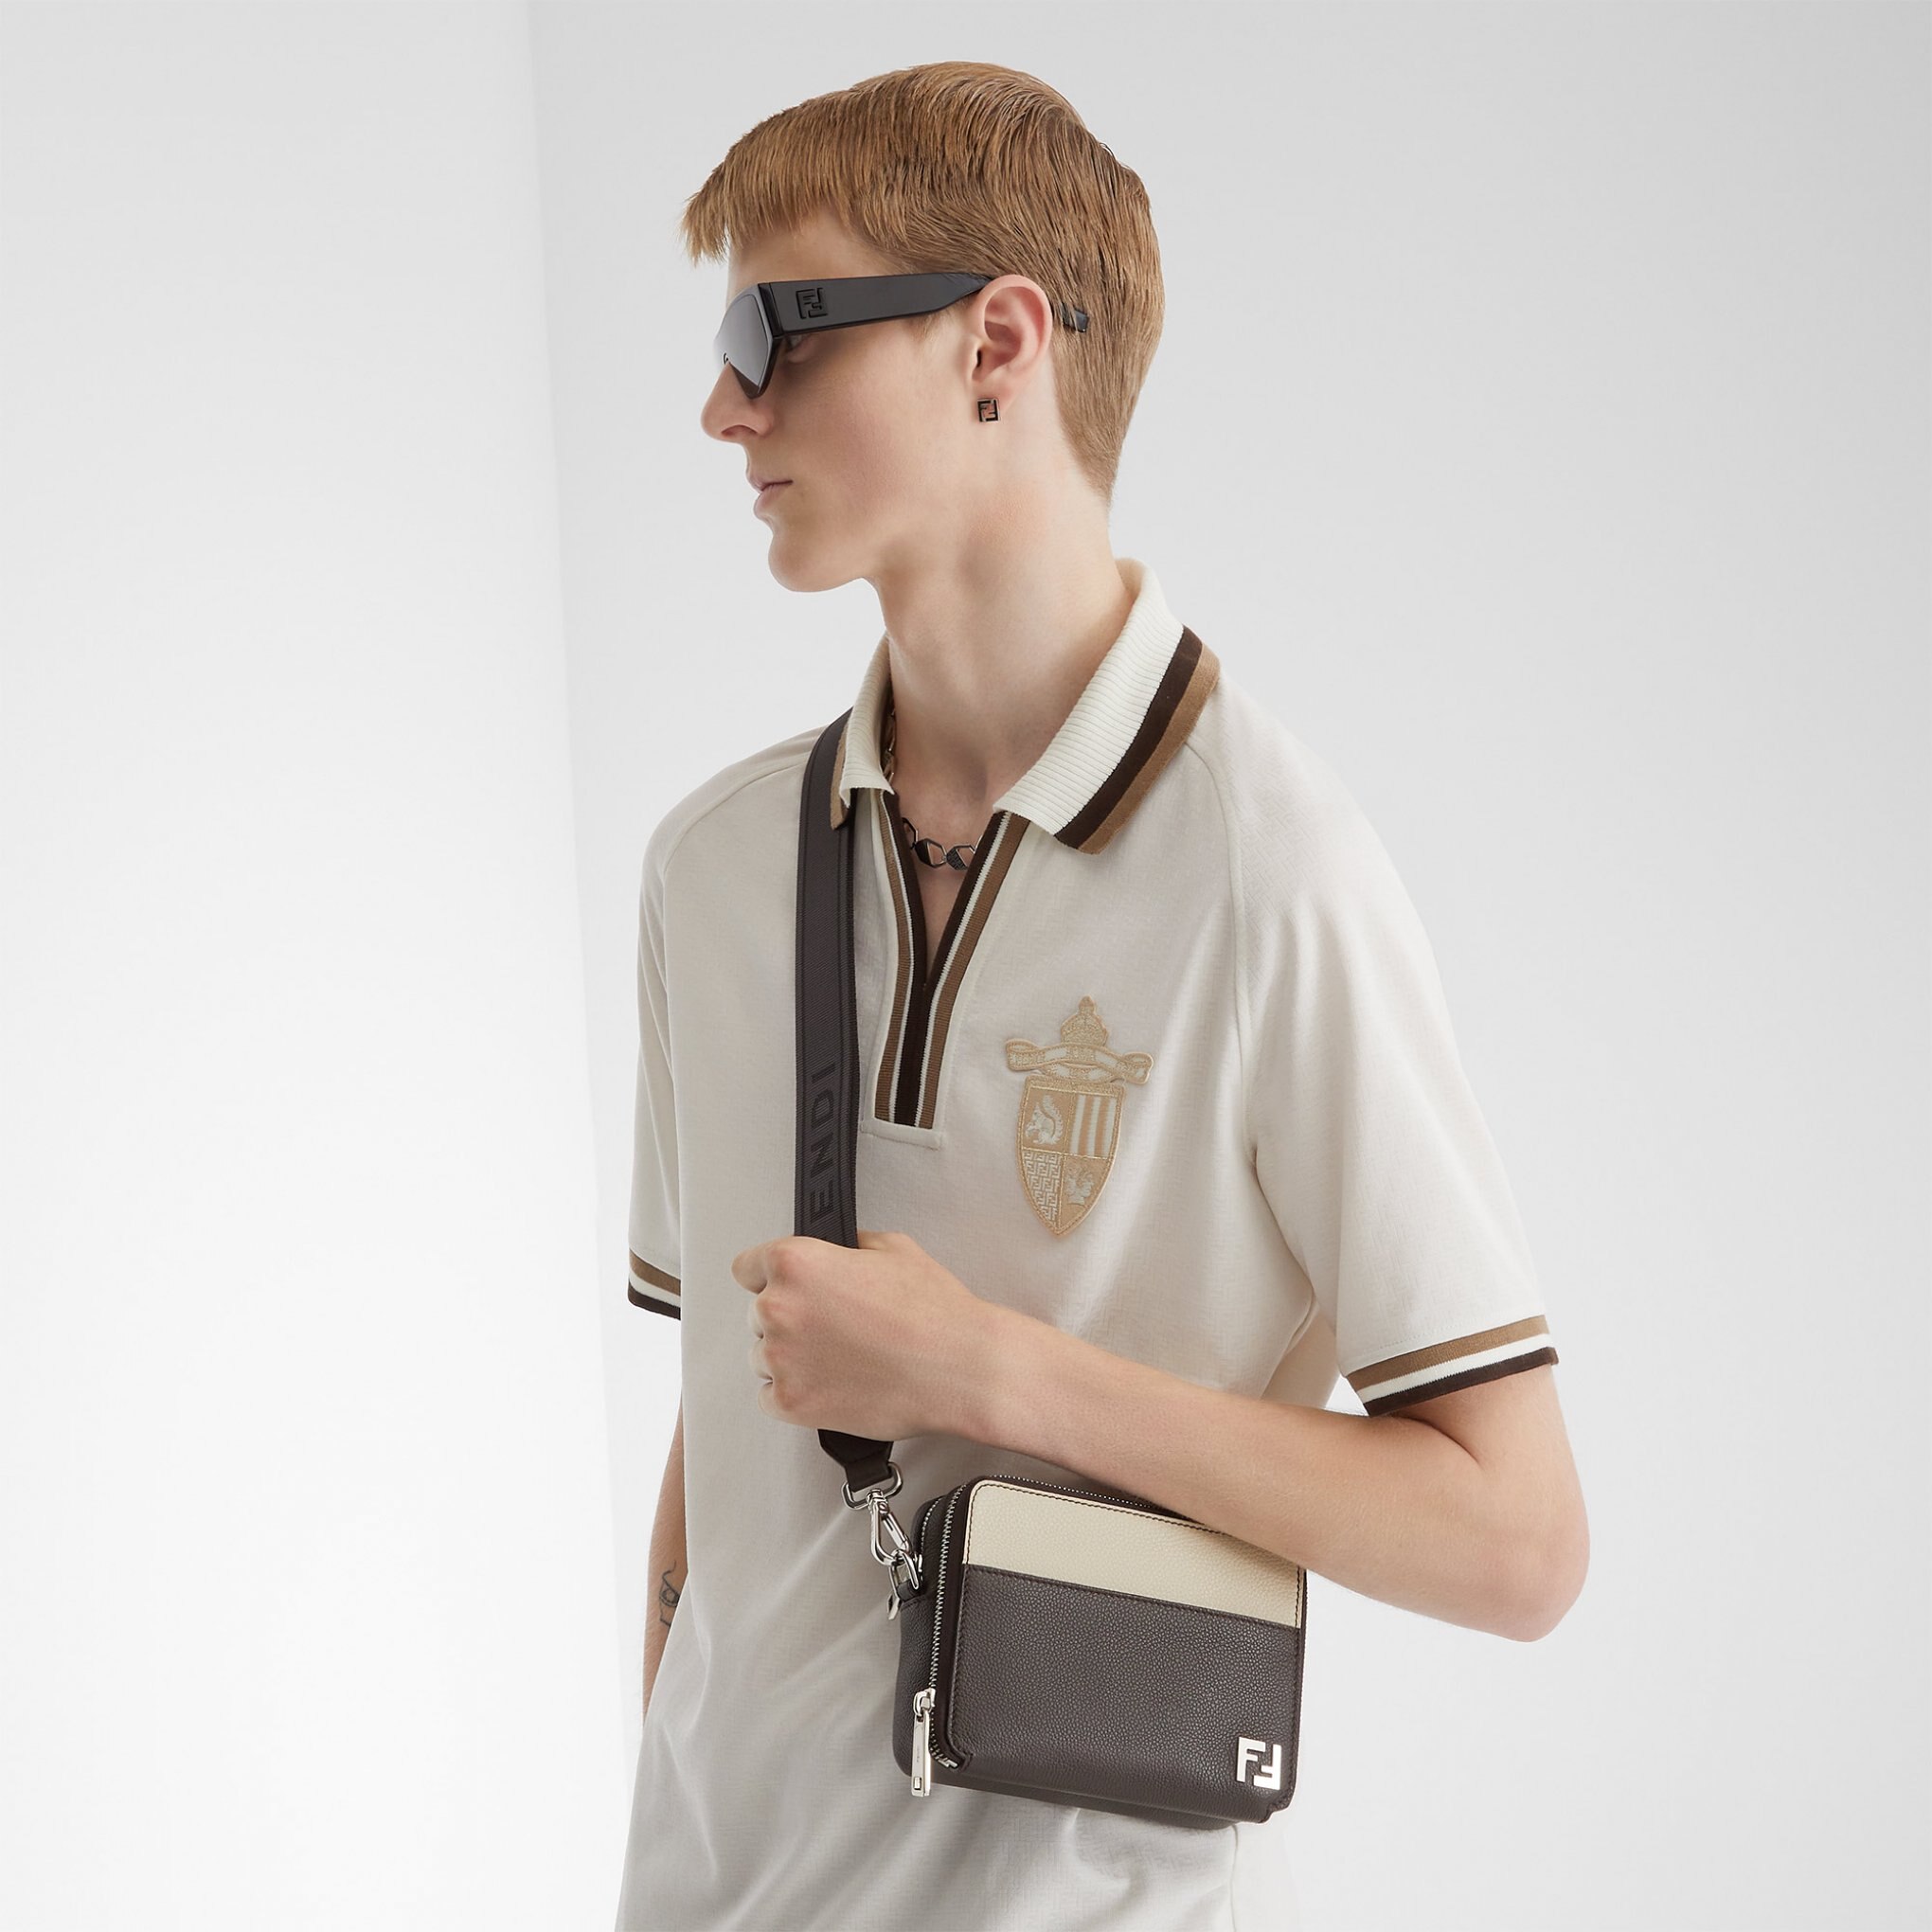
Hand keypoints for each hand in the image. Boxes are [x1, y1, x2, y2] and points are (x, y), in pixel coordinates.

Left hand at [731, 1228, 999, 1441]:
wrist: (960, 1369)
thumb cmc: (934, 1312)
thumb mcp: (893, 1248)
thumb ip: (848, 1245)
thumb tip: (835, 1250)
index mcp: (796, 1263)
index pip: (747, 1267)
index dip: (771, 1277)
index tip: (787, 1288)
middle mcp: (779, 1308)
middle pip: (758, 1314)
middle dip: (791, 1318)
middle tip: (833, 1327)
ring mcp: (781, 1359)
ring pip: (763, 1356)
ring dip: (791, 1357)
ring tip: (840, 1358)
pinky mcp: (790, 1402)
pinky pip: (769, 1396)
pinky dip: (795, 1393)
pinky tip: (832, 1383)